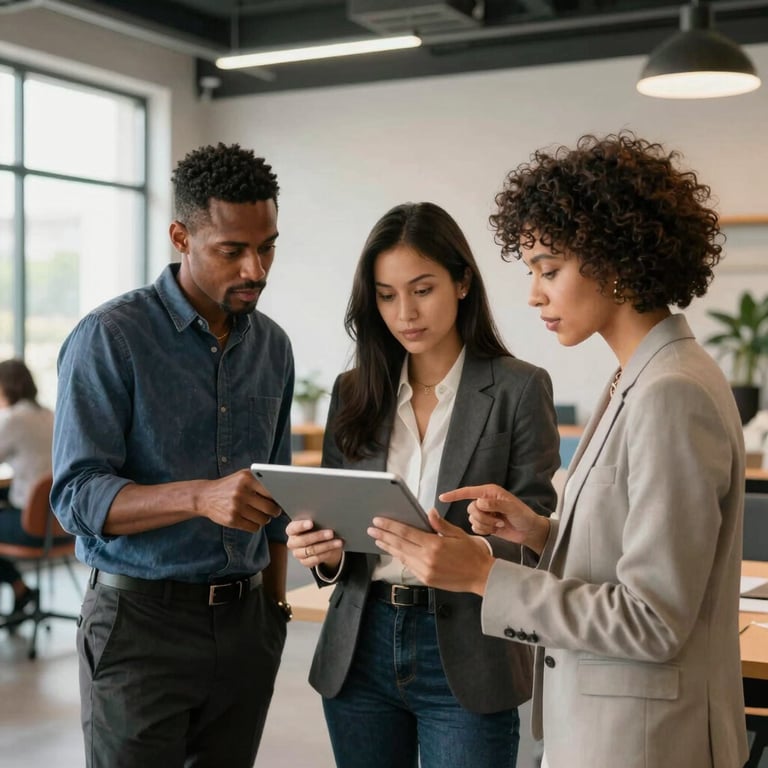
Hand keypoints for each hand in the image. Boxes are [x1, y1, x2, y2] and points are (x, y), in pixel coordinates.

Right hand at [197, 468, 282, 532]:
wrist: (205, 496)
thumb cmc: (231, 486)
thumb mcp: (243, 477)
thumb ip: (261, 481)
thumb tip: (284, 492)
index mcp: (247, 478)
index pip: (272, 491)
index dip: (278, 498)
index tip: (280, 500)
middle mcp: (241, 492)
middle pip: (270, 508)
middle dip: (274, 511)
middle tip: (273, 511)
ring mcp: (236, 507)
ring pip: (263, 520)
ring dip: (265, 519)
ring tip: (260, 514)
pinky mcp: (232, 520)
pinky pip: (254, 528)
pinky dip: (255, 526)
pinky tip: (251, 520)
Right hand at [286, 519, 342, 569]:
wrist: (320, 542)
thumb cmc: (316, 528)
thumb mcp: (315, 522)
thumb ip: (316, 520)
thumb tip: (326, 518)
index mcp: (291, 530)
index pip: (293, 527)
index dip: (301, 526)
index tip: (311, 523)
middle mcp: (292, 542)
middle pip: (303, 540)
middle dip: (318, 536)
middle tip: (331, 533)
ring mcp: (297, 553)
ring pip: (311, 550)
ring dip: (326, 546)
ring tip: (338, 542)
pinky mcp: (304, 562)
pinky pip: (315, 559)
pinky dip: (326, 554)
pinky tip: (334, 549)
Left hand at [367, 509, 492, 594]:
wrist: (482, 577)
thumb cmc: (472, 553)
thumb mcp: (458, 534)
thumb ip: (440, 524)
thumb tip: (429, 512)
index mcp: (434, 545)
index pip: (406, 532)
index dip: (390, 526)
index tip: (378, 521)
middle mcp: (427, 559)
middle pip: (399, 544)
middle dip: (383, 536)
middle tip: (371, 529)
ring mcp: (425, 571)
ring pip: (402, 556)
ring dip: (389, 547)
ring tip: (378, 540)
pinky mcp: (426, 579)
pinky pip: (409, 566)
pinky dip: (400, 557)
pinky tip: (394, 552)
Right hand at [439, 484, 549, 554]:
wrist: (529, 531)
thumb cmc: (523, 516)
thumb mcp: (512, 508)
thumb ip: (496, 504)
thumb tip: (480, 503)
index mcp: (489, 492)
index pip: (468, 492)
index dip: (455, 495)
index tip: (442, 497)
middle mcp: (485, 501)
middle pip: (470, 509)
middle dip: (483, 518)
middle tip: (499, 521)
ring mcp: (484, 513)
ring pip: (472, 519)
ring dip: (486, 525)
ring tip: (500, 525)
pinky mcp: (485, 524)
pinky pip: (475, 528)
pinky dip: (485, 531)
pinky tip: (495, 530)